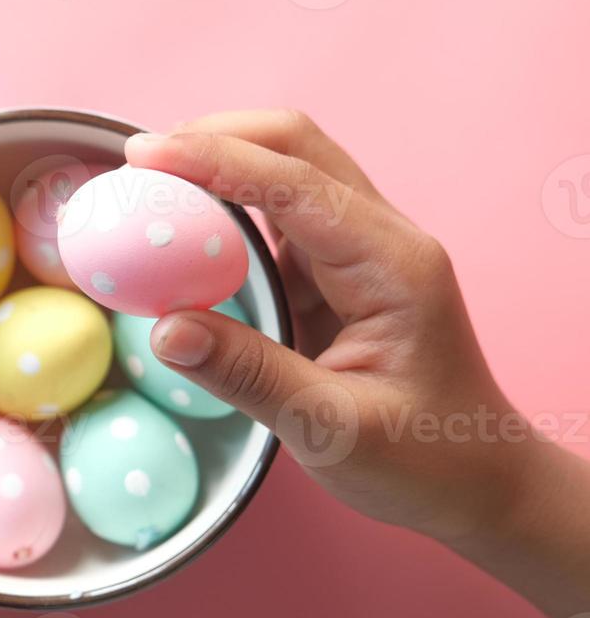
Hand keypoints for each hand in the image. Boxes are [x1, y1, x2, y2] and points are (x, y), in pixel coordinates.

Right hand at [125, 109, 589, 617]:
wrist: (479, 481)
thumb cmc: (423, 461)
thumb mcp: (333, 431)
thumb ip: (248, 375)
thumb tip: (163, 330)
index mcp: (391, 265)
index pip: (294, 182)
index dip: (214, 159)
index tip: (141, 156)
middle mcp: (380, 237)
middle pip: (294, 144)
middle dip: (214, 137)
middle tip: (137, 163)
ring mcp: (359, 247)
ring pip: (284, 168)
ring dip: (217, 164)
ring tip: (148, 186)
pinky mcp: (335, 268)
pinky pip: (275, 212)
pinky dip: (224, 205)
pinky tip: (182, 227)